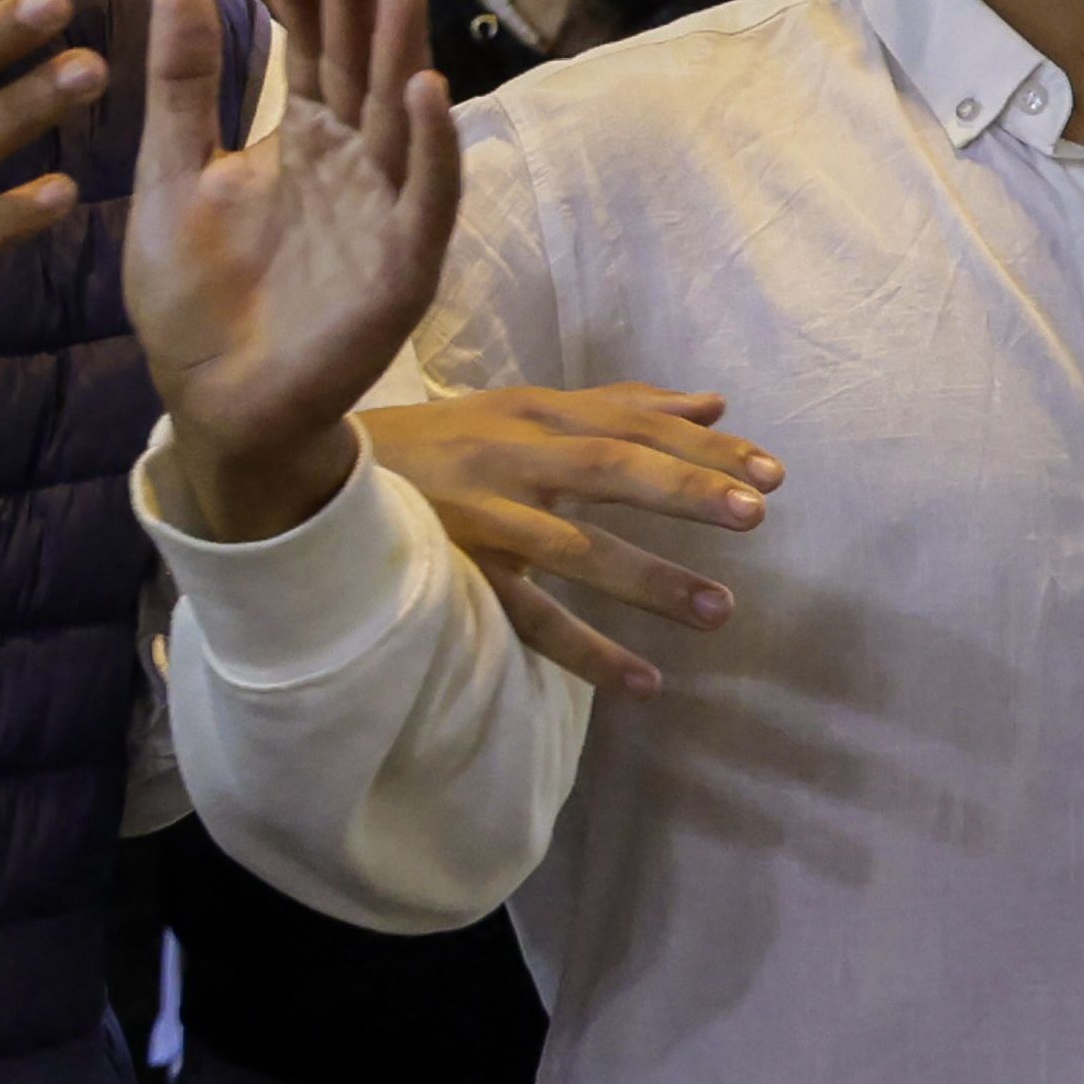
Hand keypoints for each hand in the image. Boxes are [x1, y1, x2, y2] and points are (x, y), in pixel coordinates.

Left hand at [124, 0, 458, 531]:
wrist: (214, 401)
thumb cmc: (196, 298)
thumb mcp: (171, 177)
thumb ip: (182, 89)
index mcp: (300, 139)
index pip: (308, 47)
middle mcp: (352, 163)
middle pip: (362, 64)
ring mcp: (384, 211)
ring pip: (400, 115)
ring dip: (406, 47)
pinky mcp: (402, 266)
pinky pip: (424, 198)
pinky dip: (429, 146)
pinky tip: (425, 90)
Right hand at [363, 383, 773, 696]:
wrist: (310, 475)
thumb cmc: (434, 443)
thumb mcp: (522, 410)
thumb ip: (618, 406)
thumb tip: (714, 399)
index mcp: (533, 414)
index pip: (630, 423)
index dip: (702, 445)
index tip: (773, 472)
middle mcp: (509, 457)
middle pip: (609, 466)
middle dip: (683, 488)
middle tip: (756, 514)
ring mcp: (479, 518)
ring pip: (572, 548)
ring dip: (647, 579)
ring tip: (717, 611)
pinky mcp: (453, 574)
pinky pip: (524, 618)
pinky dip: (585, 653)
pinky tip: (643, 684)